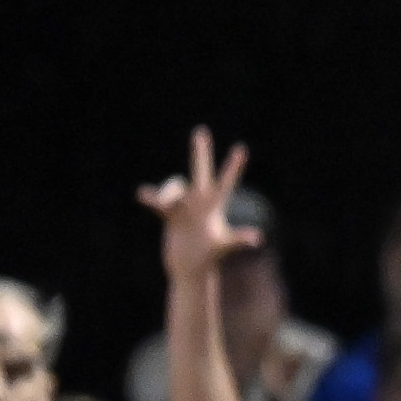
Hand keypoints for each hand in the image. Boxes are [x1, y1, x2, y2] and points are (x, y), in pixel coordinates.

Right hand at [139, 126, 262, 283]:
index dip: (233, 166)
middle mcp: (201, 202)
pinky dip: (152, 198)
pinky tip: (144, 195)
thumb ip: (238, 239)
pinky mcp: (170, 214)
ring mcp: (185, 206)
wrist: (190, 270)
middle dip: (200, 152)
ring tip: (159, 202)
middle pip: (200, 171)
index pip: (226, 182)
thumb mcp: (223, 246)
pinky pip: (159, 201)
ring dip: (166, 191)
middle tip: (200, 130)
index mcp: (215, 206)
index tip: (241, 148)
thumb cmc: (209, 259)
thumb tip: (256, 238)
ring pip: (175, 186)